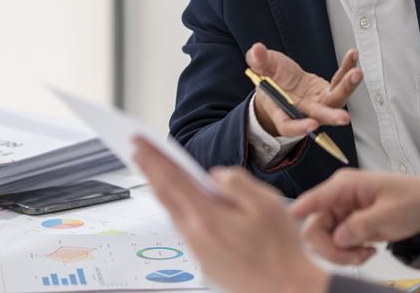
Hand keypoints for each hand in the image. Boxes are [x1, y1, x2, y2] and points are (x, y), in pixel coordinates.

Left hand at [133, 136, 329, 292]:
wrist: (284, 287)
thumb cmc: (280, 248)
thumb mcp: (267, 203)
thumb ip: (237, 183)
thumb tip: (216, 175)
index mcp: (208, 217)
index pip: (172, 180)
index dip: (153, 158)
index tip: (138, 142)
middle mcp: (196, 235)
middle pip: (164, 195)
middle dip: (148, 168)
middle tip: (136, 148)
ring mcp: (198, 250)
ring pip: (172, 212)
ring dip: (160, 187)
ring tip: (153, 169)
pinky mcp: (204, 260)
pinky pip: (183, 226)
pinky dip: (175, 207)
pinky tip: (180, 200)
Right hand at [247, 42, 362, 136]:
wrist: (282, 82)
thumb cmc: (271, 80)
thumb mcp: (261, 69)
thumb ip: (258, 61)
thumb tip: (256, 51)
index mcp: (282, 111)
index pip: (289, 125)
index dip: (299, 128)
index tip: (311, 125)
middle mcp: (304, 111)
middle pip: (319, 116)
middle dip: (331, 116)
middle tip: (344, 118)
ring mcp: (319, 102)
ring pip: (335, 99)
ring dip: (347, 87)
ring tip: (356, 74)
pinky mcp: (328, 91)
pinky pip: (339, 81)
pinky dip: (346, 68)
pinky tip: (352, 56)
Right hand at [289, 169, 419, 264]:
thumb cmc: (412, 198)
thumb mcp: (390, 212)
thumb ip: (362, 224)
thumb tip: (338, 237)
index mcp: (345, 185)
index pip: (314, 198)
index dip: (298, 212)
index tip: (287, 224)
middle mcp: (338, 198)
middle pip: (314, 228)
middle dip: (331, 248)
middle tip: (356, 255)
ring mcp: (341, 213)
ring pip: (323, 240)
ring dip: (341, 253)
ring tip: (365, 254)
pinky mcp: (347, 226)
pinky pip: (336, 245)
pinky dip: (348, 254)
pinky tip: (367, 251)